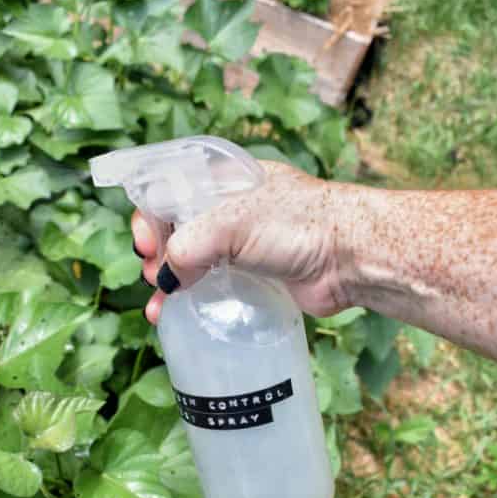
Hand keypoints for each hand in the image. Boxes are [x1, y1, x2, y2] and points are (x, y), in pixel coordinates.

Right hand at [132, 160, 353, 323]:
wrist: (352, 257)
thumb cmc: (298, 224)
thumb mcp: (233, 223)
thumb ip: (189, 245)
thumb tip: (166, 279)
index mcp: (223, 181)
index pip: (169, 189)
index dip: (150, 215)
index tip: (145, 242)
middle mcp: (229, 210)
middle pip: (175, 230)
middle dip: (156, 254)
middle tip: (154, 274)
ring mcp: (242, 246)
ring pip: (190, 262)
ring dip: (167, 283)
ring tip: (159, 305)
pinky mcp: (254, 278)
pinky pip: (212, 288)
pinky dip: (189, 301)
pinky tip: (173, 316)